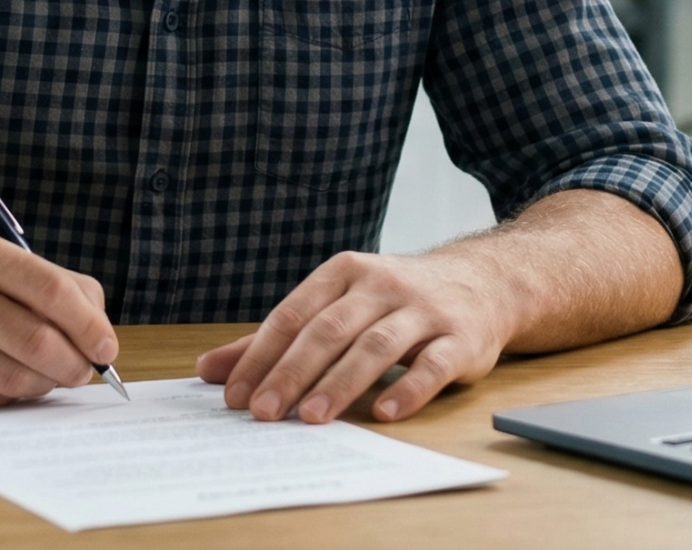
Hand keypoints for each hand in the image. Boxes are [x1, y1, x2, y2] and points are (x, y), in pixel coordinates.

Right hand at [0, 230, 116, 406]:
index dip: (89, 324)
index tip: (106, 347)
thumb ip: (50, 285)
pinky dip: (12, 397)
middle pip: (38, 341)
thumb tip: (99, 333)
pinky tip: (10, 381)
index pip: (51, 290)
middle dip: (74, 363)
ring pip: (16, 378)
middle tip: (83, 370)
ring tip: (48, 376)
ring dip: (46, 384)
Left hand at [196, 250, 511, 424]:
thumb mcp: (336, 305)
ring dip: (341, 383)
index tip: (235, 395)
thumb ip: (277, 338)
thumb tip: (210, 369)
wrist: (482, 282)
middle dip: (293, 372)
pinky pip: (433, 365)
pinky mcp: (461, 338)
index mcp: (344, 273)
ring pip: (376, 346)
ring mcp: (424, 310)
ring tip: (312, 417)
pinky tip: (384, 413)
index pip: (293, 315)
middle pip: (330, 330)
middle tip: (265, 413)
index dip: (261, 355)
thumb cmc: (394, 300)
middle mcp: (382, 285)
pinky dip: (408, 389)